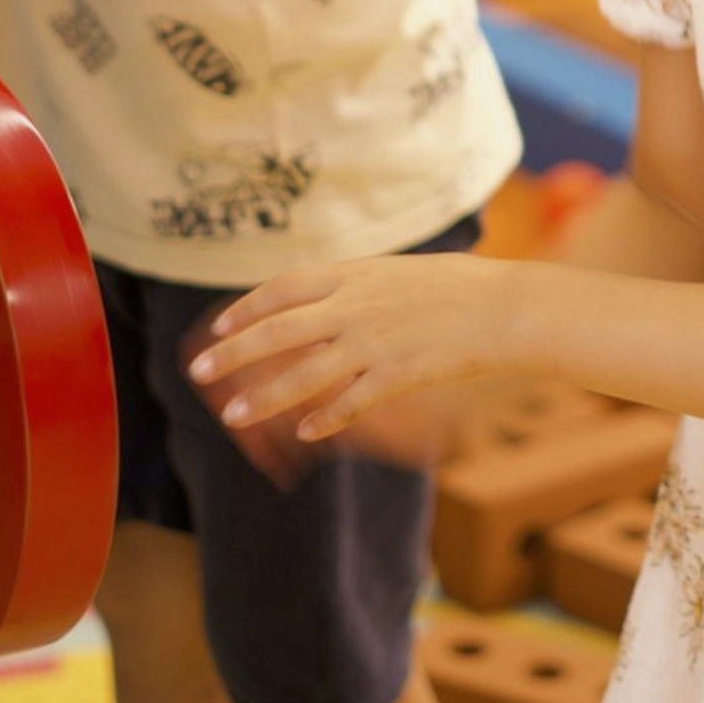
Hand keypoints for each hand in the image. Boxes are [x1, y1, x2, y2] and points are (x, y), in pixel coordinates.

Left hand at [185, 251, 516, 443]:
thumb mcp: (400, 270)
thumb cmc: (460, 285)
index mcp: (355, 273)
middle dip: (233, 354)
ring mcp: (374, 342)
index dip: (246, 309)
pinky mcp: (397, 375)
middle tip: (197, 373)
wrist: (506, 307)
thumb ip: (359, 283)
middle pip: (279, 330)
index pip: (283, 288)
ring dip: (265, 396)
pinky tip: (306, 431)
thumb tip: (326, 293)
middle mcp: (355, 305)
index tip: (218, 329)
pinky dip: (325, 418)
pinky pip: (350, 402)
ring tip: (233, 416)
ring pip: (305, 372)